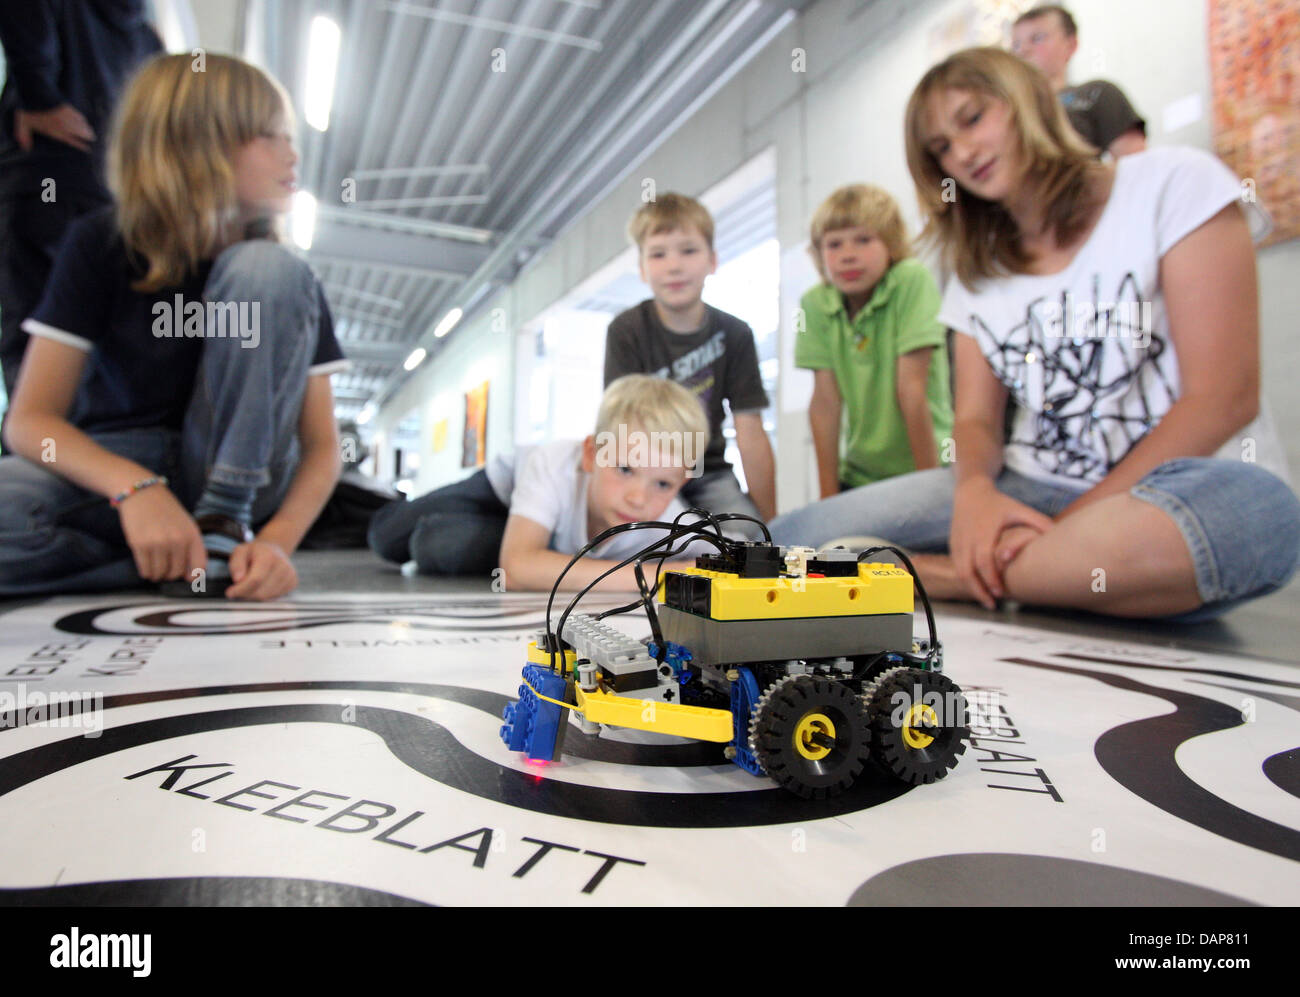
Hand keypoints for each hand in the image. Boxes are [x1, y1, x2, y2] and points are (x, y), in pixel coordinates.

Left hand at [15, 105, 95, 151]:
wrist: (35, 94)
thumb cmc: (28, 110)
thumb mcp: (22, 123)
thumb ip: (24, 136)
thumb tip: (25, 148)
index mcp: (55, 131)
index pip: (71, 140)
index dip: (80, 145)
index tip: (87, 149)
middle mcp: (63, 125)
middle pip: (80, 133)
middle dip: (87, 136)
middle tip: (92, 138)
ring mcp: (67, 116)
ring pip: (81, 124)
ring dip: (86, 128)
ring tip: (91, 132)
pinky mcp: (67, 107)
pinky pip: (78, 115)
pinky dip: (82, 118)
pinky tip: (84, 120)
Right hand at [116, 486, 206, 582]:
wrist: (142, 494)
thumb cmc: (166, 510)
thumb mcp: (186, 524)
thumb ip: (191, 545)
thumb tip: (191, 574)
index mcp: (192, 535)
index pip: (199, 566)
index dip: (193, 576)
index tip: (187, 577)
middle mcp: (177, 540)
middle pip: (176, 572)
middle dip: (170, 574)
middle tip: (165, 569)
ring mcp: (158, 543)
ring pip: (160, 573)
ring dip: (157, 575)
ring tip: (155, 569)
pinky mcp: (140, 545)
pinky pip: (145, 569)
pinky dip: (146, 572)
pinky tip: (146, 567)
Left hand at [225, 540, 296, 599]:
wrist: (274, 549)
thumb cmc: (255, 552)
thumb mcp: (240, 551)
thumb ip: (236, 564)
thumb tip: (238, 579)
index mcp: (269, 556)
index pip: (255, 580)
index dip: (241, 589)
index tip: (230, 592)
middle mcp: (283, 566)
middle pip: (261, 592)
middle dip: (246, 593)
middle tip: (239, 588)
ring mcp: (290, 575)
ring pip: (267, 597)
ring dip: (254, 595)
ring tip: (251, 584)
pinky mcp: (293, 583)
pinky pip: (274, 597)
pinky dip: (264, 595)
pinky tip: (262, 585)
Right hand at [949, 478, 1053, 608]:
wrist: (970, 492)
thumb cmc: (998, 503)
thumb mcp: (1019, 509)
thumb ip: (1038, 522)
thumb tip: (1058, 535)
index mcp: (983, 532)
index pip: (983, 561)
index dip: (990, 578)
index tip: (1001, 593)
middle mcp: (967, 539)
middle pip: (967, 572)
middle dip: (979, 590)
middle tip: (993, 604)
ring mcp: (957, 543)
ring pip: (960, 572)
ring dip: (972, 588)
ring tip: (987, 600)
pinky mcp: (953, 545)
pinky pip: (957, 567)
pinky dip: (967, 580)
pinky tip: (979, 587)